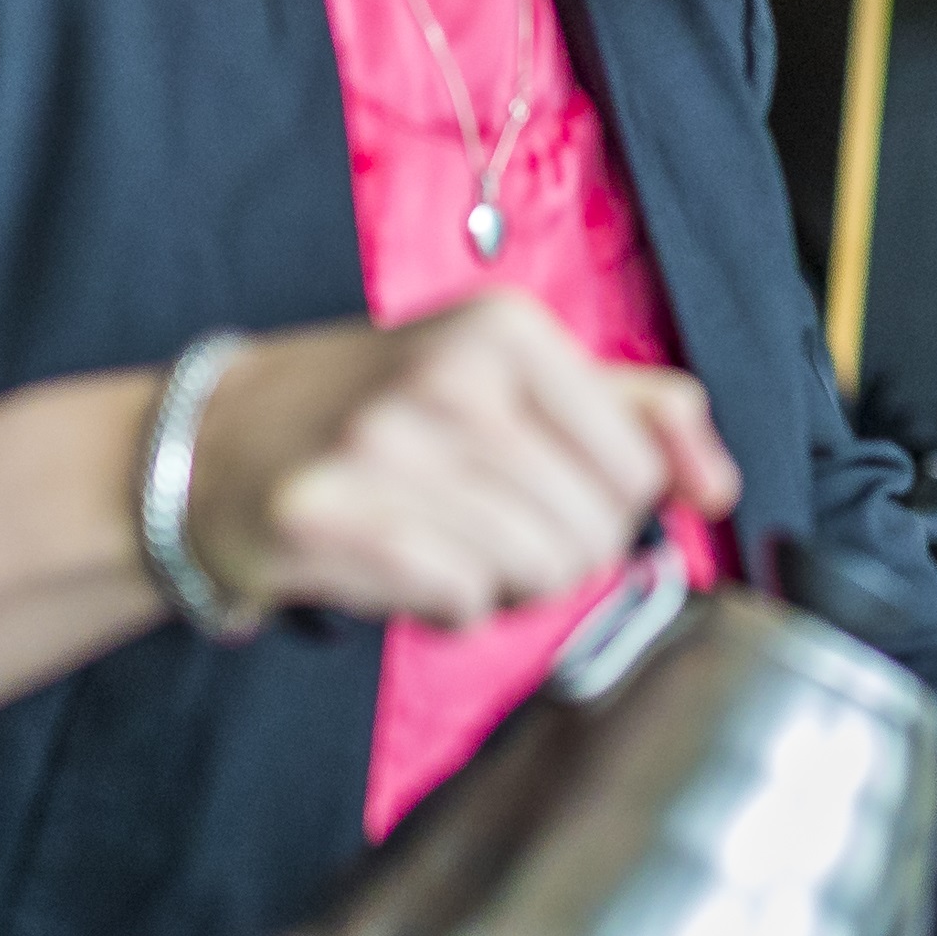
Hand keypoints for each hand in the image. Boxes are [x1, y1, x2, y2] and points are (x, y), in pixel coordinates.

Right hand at [185, 292, 740, 629]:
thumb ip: (635, 412)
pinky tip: (401, 567)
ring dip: (497, 584)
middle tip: (478, 519)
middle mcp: (445, 375)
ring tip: (437, 538)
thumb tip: (719, 483)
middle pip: (590, 532)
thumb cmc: (382, 412)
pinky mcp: (324, 516)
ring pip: (531, 573)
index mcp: (506, 328)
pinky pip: (457, 601)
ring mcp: (378, 445)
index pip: (640, 470)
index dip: (604, 504)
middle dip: (550, 553)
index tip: (542, 484)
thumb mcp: (510, 374)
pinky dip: (444, 607)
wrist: (217, 440)